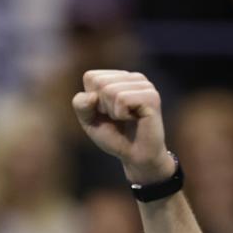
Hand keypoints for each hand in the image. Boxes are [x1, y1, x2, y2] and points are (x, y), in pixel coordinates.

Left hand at [73, 70, 174, 185]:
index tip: (105, 113)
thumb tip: (92, 96)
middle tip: (117, 118)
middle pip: (100, 82)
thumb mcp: (89, 120)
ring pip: (110, 90)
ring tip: (127, 119)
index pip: (91, 77)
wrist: (136, 156)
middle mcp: (133, 77)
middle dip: (102, 106)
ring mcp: (144, 85)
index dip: (91, 101)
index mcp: (119, 77)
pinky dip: (122, 115)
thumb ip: (81, 105)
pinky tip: (134, 119)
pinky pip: (122, 99)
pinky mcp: (151, 96)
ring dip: (113, 112)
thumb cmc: (114, 136)